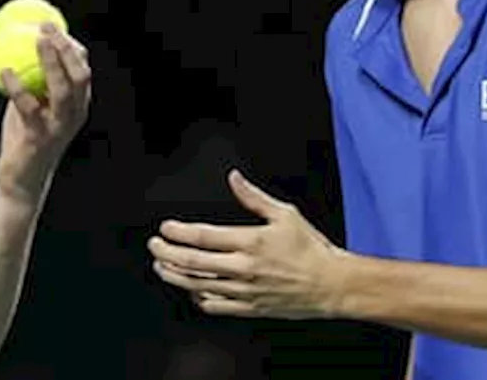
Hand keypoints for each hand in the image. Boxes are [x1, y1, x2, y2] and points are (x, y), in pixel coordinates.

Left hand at [0, 23, 91, 205]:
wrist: (22, 180)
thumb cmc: (26, 138)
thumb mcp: (33, 106)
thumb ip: (34, 82)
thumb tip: (18, 51)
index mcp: (77, 105)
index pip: (83, 68)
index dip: (71, 44)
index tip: (52, 25)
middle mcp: (74, 115)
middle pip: (80, 74)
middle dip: (66, 48)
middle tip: (46, 27)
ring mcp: (60, 127)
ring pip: (64, 89)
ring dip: (52, 62)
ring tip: (37, 41)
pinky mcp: (41, 138)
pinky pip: (29, 107)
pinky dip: (17, 87)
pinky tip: (6, 71)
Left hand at [148, 169, 348, 319]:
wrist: (332, 284)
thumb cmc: (311, 249)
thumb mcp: (285, 214)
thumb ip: (254, 197)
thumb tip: (234, 179)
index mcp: (251, 242)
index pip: (204, 237)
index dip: (179, 232)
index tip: (165, 228)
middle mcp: (245, 268)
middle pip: (193, 262)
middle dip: (167, 253)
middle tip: (155, 246)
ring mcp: (245, 291)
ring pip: (199, 286)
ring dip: (175, 276)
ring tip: (162, 267)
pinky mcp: (250, 308)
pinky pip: (216, 306)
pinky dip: (198, 298)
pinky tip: (192, 290)